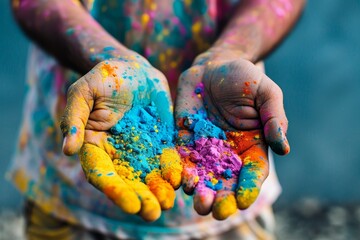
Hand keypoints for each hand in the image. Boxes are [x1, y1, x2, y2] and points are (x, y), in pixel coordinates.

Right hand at [61, 58, 181, 220]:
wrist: (134, 69)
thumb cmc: (104, 78)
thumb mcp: (83, 92)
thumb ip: (74, 119)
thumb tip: (67, 150)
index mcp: (95, 145)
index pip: (101, 173)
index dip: (114, 190)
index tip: (130, 205)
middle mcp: (118, 153)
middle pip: (127, 181)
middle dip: (139, 198)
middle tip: (152, 213)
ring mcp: (141, 149)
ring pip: (148, 175)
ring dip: (157, 192)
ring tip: (167, 204)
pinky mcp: (160, 141)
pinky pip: (167, 158)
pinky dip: (172, 170)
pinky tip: (178, 180)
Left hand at [175, 51, 288, 219]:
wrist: (212, 66)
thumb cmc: (243, 77)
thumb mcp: (266, 93)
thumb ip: (275, 118)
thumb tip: (284, 148)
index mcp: (252, 145)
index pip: (253, 173)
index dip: (249, 188)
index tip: (244, 201)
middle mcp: (229, 153)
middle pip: (227, 182)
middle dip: (223, 199)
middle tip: (218, 212)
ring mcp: (205, 149)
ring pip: (203, 177)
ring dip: (201, 191)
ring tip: (199, 201)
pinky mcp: (184, 141)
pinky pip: (181, 160)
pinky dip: (181, 173)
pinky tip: (180, 182)